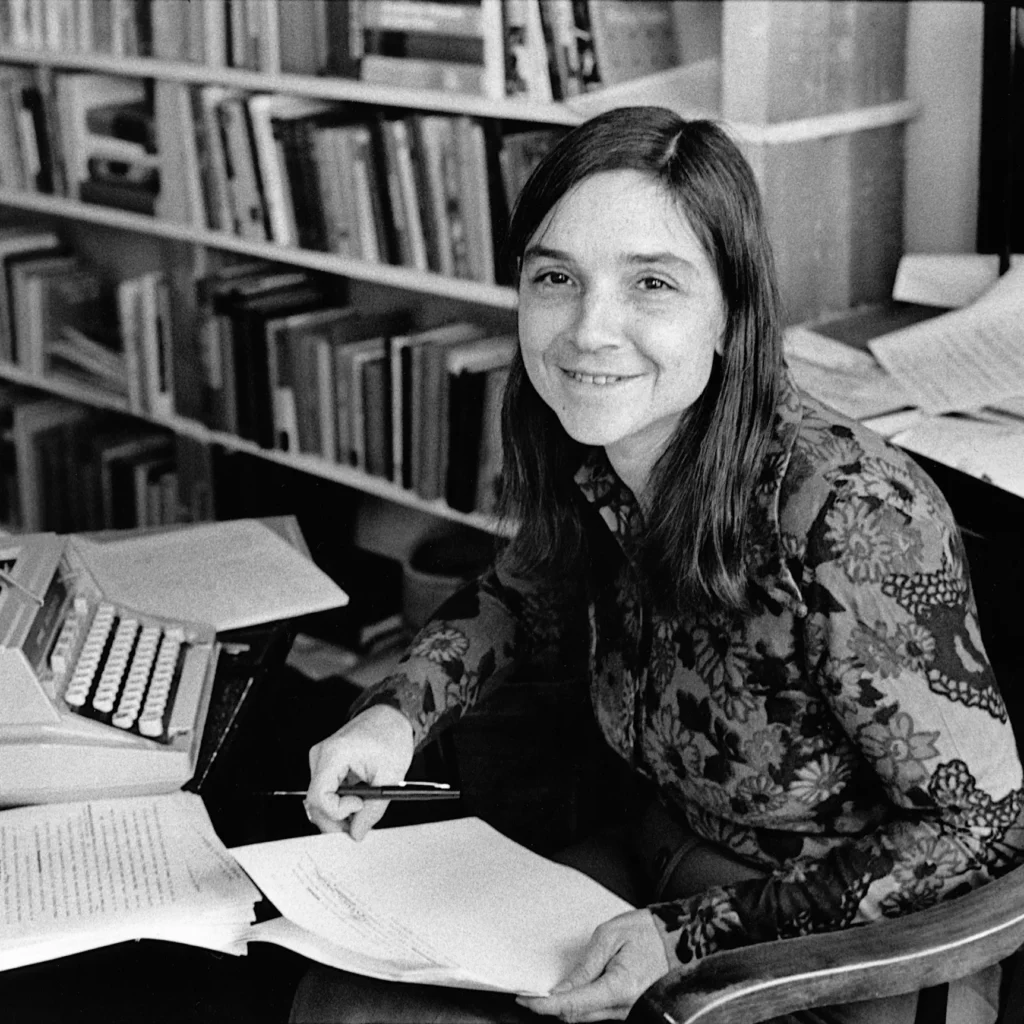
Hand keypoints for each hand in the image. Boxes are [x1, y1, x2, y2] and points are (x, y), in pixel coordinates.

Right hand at [305, 705, 413, 839]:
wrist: (392, 716)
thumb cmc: (391, 735)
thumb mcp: (390, 775)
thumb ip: (373, 810)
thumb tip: (357, 832)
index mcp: (335, 753)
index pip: (318, 796)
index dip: (337, 811)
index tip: (359, 806)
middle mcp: (321, 755)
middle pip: (315, 802)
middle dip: (336, 820)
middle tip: (358, 826)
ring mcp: (321, 759)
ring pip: (319, 800)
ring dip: (338, 813)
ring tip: (362, 811)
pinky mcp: (326, 764)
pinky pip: (326, 791)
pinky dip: (339, 802)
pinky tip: (357, 801)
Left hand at [517, 909, 668, 1021]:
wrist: (679, 937)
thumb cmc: (647, 931)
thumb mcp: (610, 937)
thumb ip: (585, 966)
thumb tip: (563, 989)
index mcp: (619, 988)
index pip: (572, 1004)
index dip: (545, 1005)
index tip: (526, 1000)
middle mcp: (624, 1007)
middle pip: (576, 1017)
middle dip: (550, 1009)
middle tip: (529, 995)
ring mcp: (628, 1011)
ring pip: (586, 1018)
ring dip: (565, 1007)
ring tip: (546, 991)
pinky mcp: (628, 1008)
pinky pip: (598, 1012)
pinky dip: (580, 1005)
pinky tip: (570, 992)